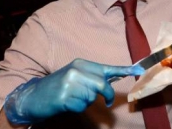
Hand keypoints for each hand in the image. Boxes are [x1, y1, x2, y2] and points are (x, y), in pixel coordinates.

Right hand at [4, 59, 143, 124]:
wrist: (32, 96)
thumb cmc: (57, 86)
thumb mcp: (75, 75)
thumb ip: (93, 76)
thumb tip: (112, 79)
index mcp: (81, 64)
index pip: (107, 68)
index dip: (124, 70)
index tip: (139, 71)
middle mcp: (76, 71)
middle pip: (102, 85)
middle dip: (107, 94)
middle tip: (108, 101)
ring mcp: (70, 83)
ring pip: (92, 97)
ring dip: (86, 101)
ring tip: (74, 97)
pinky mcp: (65, 97)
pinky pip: (81, 106)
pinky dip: (77, 108)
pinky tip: (67, 104)